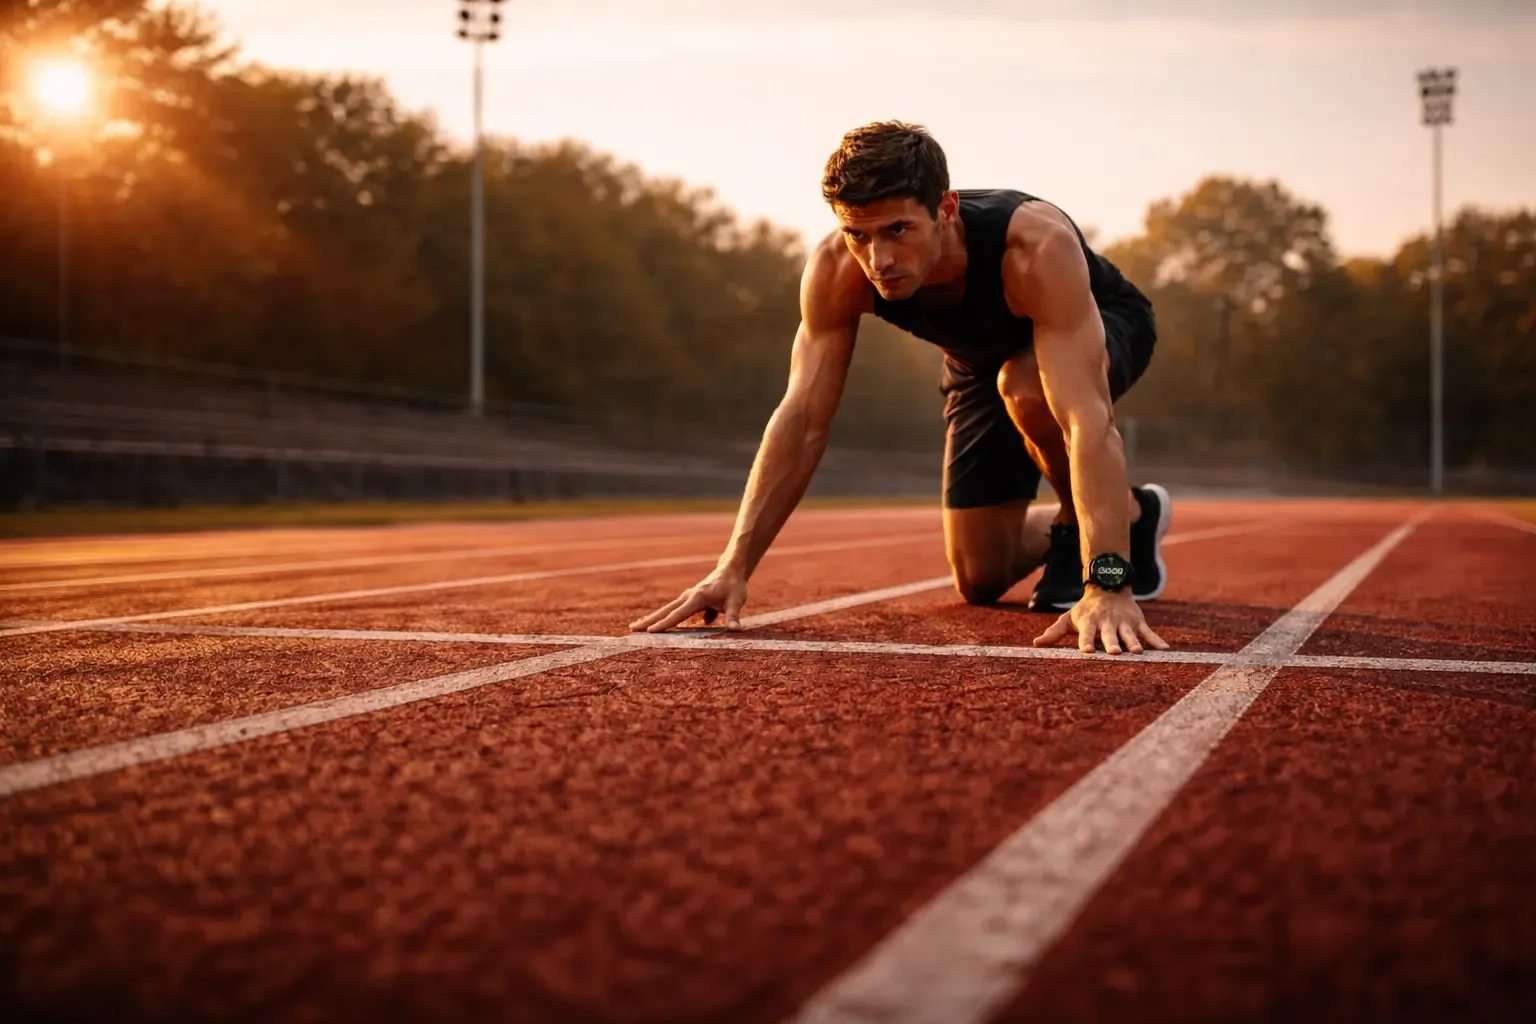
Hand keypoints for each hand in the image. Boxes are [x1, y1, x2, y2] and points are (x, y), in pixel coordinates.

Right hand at [629, 569, 748, 632]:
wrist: (731, 570)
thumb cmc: (734, 586)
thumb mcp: (736, 601)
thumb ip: (734, 617)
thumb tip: (736, 631)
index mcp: (697, 598)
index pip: (678, 614)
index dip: (664, 624)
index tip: (650, 632)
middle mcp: (688, 596)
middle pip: (665, 611)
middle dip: (649, 620)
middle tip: (632, 629)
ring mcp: (687, 597)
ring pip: (667, 610)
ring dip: (652, 619)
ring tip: (636, 627)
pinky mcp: (689, 600)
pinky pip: (674, 611)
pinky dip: (663, 618)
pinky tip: (655, 626)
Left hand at [1032, 587, 1170, 654]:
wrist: (1108, 586)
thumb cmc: (1085, 609)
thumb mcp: (1068, 618)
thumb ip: (1054, 632)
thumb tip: (1036, 644)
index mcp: (1089, 622)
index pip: (1086, 634)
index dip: (1085, 642)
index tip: (1086, 652)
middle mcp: (1107, 622)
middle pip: (1109, 635)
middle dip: (1112, 644)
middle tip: (1114, 653)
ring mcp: (1124, 622)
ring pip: (1130, 634)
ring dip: (1134, 643)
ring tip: (1139, 653)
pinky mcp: (1138, 622)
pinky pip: (1149, 633)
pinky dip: (1157, 641)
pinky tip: (1165, 650)